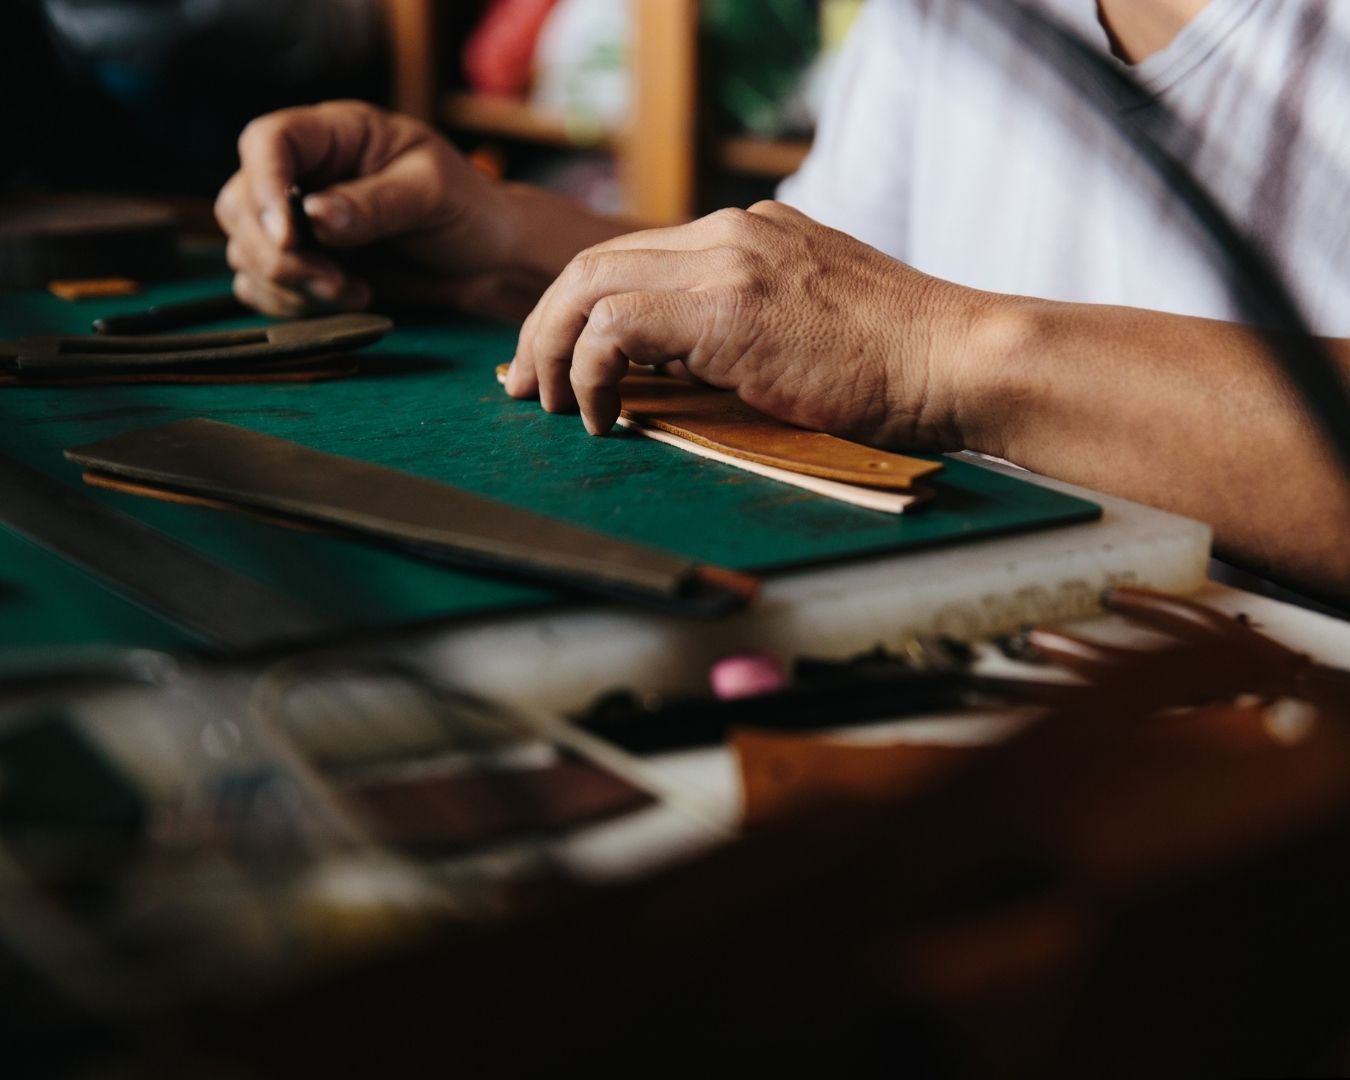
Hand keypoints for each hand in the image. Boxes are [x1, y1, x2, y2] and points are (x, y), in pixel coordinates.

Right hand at [215, 100, 520, 316]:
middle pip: (240, 204)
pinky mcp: (304, 264)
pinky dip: (292, 305)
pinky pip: (262, 287)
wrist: (487, 258)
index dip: (263, 188)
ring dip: (290, 286)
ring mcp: (298, 220)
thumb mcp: (433, 194)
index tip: (289, 238)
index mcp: (334, 134)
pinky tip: (345, 302)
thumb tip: (315, 216)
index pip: (266, 142)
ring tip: (355, 293)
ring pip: (246, 251)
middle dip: (278, 255)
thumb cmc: (469, 210)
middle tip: (334, 282)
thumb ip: (376, 203)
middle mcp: (305, 172)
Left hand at [504, 201, 987, 448]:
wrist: (956, 358)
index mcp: (748, 234)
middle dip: (542, 324)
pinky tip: (599, 415)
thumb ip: (741, 327)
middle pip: (593, 260)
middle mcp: (730, 233)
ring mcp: (729, 261)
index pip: (632, 256)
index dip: (577, 308)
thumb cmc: (896, 364)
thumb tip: (675, 368)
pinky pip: (616, 325)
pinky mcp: (729, 307)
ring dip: (552, 347)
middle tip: (523, 383)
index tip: (554, 359)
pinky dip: (589, 369)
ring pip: (590, 281)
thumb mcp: (807, 326)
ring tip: (549, 404)